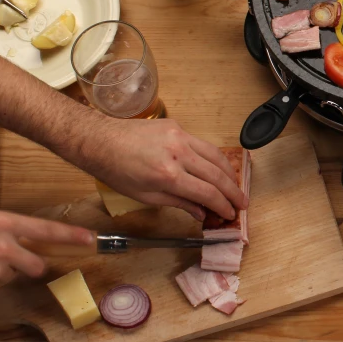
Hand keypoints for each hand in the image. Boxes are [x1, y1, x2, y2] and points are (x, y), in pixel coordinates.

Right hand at [0, 205, 94, 298]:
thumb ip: (3, 223)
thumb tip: (20, 232)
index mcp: (2, 223)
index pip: (45, 229)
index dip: (71, 235)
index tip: (91, 239)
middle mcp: (4, 247)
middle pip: (36, 263)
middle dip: (31, 263)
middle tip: (10, 259)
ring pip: (13, 274)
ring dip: (2, 270)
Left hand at [77, 118, 247, 220]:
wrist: (100, 140)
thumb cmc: (117, 171)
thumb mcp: (146, 196)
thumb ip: (178, 203)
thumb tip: (202, 213)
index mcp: (168, 175)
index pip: (207, 193)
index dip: (223, 205)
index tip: (231, 215)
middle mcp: (179, 153)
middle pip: (217, 174)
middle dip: (233, 191)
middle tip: (242, 203)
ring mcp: (180, 136)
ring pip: (215, 155)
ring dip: (229, 172)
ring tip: (235, 186)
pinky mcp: (177, 127)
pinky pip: (202, 144)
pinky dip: (213, 157)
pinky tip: (216, 168)